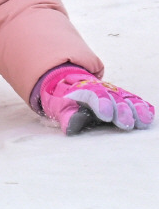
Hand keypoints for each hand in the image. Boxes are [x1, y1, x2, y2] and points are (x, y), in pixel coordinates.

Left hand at [35, 65, 154, 134]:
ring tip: (143, 121)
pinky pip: (133, 99)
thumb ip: (67, 116)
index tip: (106, 115)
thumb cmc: (65, 101)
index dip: (100, 103)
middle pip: (112, 97)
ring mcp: (112, 92)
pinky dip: (141, 106)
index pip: (93, 94)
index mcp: (83, 90)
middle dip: (120, 110)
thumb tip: (72, 125)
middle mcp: (100, 89)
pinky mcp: (121, 96)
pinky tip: (148, 116)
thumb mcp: (60, 107)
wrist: (69, 83)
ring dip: (135, 109)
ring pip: (125, 98)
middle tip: (126, 123)